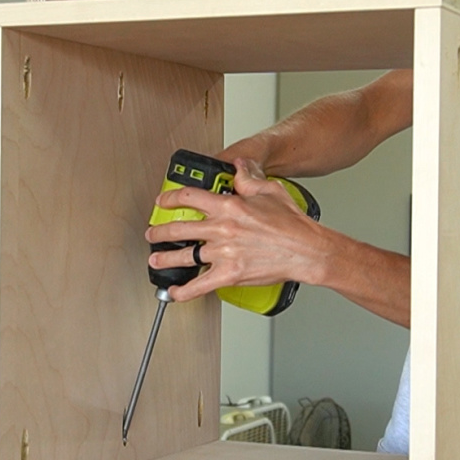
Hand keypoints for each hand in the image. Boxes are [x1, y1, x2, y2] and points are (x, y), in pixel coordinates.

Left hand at [145, 159, 328, 302]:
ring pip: (184, 256)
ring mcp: (223, 253)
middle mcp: (222, 229)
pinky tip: (175, 291)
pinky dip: (184, 291)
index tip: (162, 201)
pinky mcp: (229, 275)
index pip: (189, 198)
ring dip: (165, 259)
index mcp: (228, 206)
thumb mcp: (270, 190)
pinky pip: (199, 285)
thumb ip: (248, 179)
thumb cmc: (292, 224)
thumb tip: (237, 168)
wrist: (306, 251)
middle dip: (160, 232)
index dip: (170, 198)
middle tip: (153, 234)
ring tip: (155, 260)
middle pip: (179, 229)